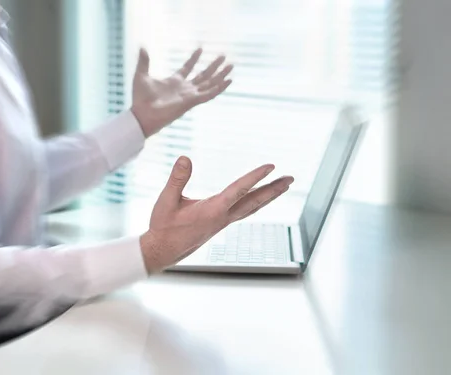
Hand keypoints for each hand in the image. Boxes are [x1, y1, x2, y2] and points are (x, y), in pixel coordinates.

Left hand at [131, 48, 232, 136]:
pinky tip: (228, 81)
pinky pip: (209, 94)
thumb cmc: (140, 99)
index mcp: (174, 82)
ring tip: (231, 65)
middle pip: (203, 75)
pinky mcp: (192, 101)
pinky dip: (219, 88)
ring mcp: (190, 95)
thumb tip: (142, 47)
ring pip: (210, 83)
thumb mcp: (141, 75)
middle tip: (224, 56)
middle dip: (213, 66)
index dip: (193, 58)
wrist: (142, 114)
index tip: (200, 48)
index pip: (187, 68)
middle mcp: (184, 89)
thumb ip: (144, 61)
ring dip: (220, 75)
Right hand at [140, 157, 293, 273]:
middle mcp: (223, 217)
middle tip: (290, 178)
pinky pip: (244, 211)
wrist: (163, 251)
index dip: (256, 177)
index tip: (271, 166)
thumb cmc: (164, 226)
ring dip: (268, 196)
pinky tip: (258, 199)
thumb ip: (177, 179)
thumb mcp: (166, 200)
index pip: (239, 190)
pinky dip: (256, 203)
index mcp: (213, 210)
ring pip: (252, 207)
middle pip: (255, 201)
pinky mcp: (220, 224)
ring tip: (282, 186)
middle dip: (273, 189)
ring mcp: (223, 222)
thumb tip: (185, 157)